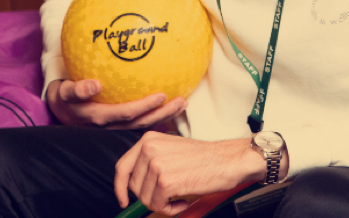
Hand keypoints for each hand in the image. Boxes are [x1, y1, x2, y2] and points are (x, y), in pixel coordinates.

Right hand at [45, 79, 185, 128]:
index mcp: (99, 118)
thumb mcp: (64, 92)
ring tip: (183, 104)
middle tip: (182, 101)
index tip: (162, 95)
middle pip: (142, 123)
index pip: (127, 114)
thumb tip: (94, 85)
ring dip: (165, 116)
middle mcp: (111, 126)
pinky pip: (142, 122)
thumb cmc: (65, 97)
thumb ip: (77, 89)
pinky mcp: (120, 125)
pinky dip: (157, 115)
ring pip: (144, 125)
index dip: (145, 107)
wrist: (61, 110)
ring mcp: (117, 127)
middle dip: (163, 114)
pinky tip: (171, 104)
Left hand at [114, 133, 267, 215]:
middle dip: (150, 197)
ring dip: (163, 204)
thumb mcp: (171, 149)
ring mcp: (156, 165)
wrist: (228, 161)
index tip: (124, 199)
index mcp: (149, 139)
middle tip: (169, 195)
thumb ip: (150, 160)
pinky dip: (171, 209)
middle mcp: (149, 149)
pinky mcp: (166, 182)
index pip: (122, 167)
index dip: (120, 187)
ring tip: (180, 196)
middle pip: (134, 187)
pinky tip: (184, 200)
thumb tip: (133, 183)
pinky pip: (158, 206)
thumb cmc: (204, 158)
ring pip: (145, 199)